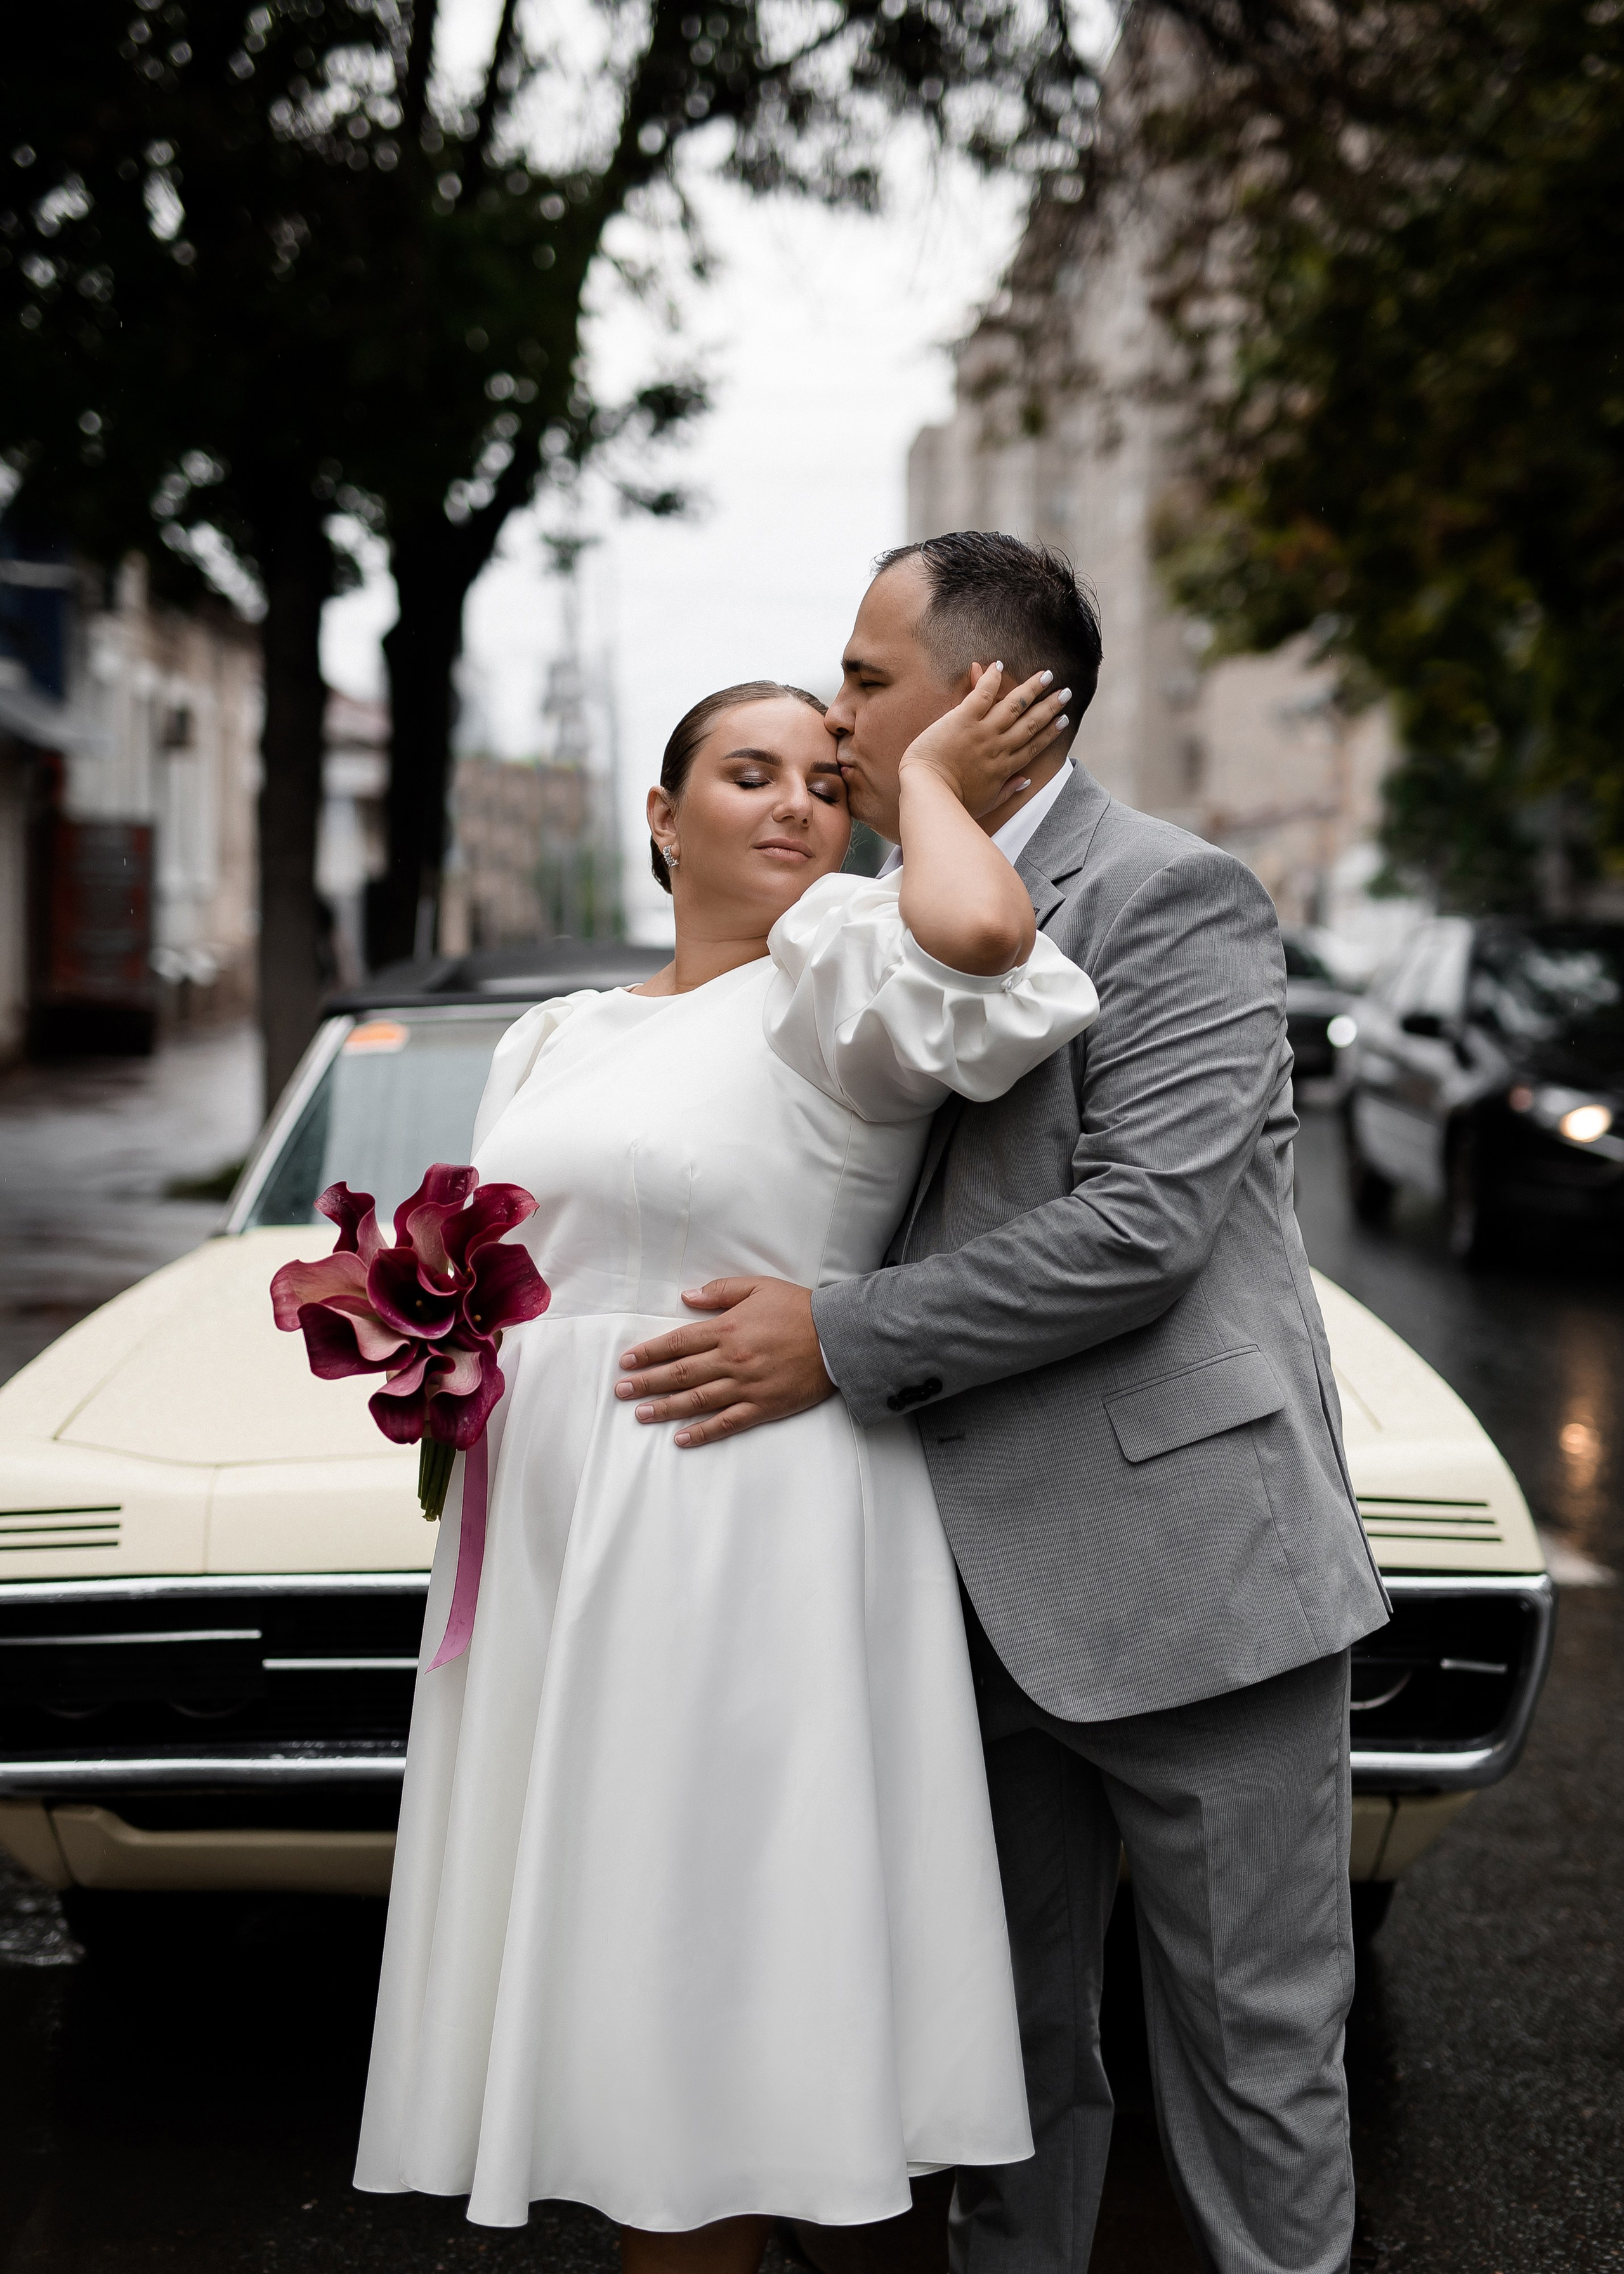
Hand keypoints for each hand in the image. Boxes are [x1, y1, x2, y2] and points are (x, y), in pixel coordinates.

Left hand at [614, 1277, 833, 1445]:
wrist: (838, 1337)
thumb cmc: (798, 1309)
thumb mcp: (759, 1287)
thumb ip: (720, 1291)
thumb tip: (687, 1296)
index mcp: (728, 1329)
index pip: (678, 1343)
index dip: (650, 1353)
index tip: (628, 1362)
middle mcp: (732, 1360)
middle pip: (680, 1374)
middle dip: (647, 1383)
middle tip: (621, 1391)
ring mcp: (746, 1386)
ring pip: (697, 1401)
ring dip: (666, 1408)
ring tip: (641, 1414)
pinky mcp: (763, 1406)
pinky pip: (727, 1423)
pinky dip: (703, 1432)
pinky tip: (682, 1438)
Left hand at [898, 663, 1070, 820]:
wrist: (929, 792)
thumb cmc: (954, 802)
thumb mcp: (985, 803)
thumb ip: (1007, 791)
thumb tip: (1025, 781)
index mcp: (1005, 767)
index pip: (1034, 745)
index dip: (1051, 731)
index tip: (1063, 720)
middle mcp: (999, 746)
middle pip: (1031, 722)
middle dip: (1050, 706)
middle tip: (1065, 692)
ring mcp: (983, 731)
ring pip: (1014, 705)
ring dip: (1032, 688)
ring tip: (1047, 675)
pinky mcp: (963, 719)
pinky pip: (982, 694)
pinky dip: (991, 678)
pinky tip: (999, 665)